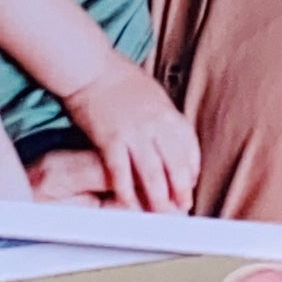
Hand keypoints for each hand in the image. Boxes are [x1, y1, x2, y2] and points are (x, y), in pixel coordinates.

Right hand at [64, 56, 199, 213]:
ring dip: (159, 199)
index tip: (190, 183)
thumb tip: (171, 136)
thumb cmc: (117, 77)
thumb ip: (163, 117)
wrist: (89, 67)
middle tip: (181, 208)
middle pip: (176, 165)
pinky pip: (121, 173)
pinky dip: (126, 193)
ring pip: (153, 175)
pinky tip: (129, 206)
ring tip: (160, 214)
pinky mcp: (111, 140)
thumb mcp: (152, 93)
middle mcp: (155, 124)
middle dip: (181, 191)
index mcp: (168, 112)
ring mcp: (134, 133)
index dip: (192, 170)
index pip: (189, 147)